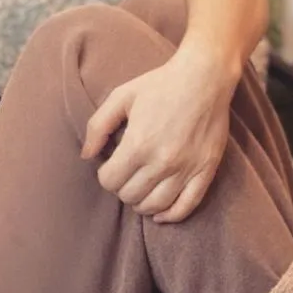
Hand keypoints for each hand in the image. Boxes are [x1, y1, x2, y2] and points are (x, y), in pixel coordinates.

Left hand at [81, 46, 238, 222]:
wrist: (204, 77)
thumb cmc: (160, 85)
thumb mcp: (120, 97)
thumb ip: (97, 126)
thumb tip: (86, 155)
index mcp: (138, 144)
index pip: (110, 181)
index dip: (105, 175)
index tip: (110, 165)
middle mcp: (162, 162)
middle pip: (130, 196)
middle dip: (122, 188)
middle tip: (125, 174)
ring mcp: (186, 169)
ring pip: (155, 206)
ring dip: (141, 202)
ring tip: (139, 189)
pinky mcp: (205, 171)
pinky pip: (186, 207)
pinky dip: (170, 215)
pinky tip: (159, 213)